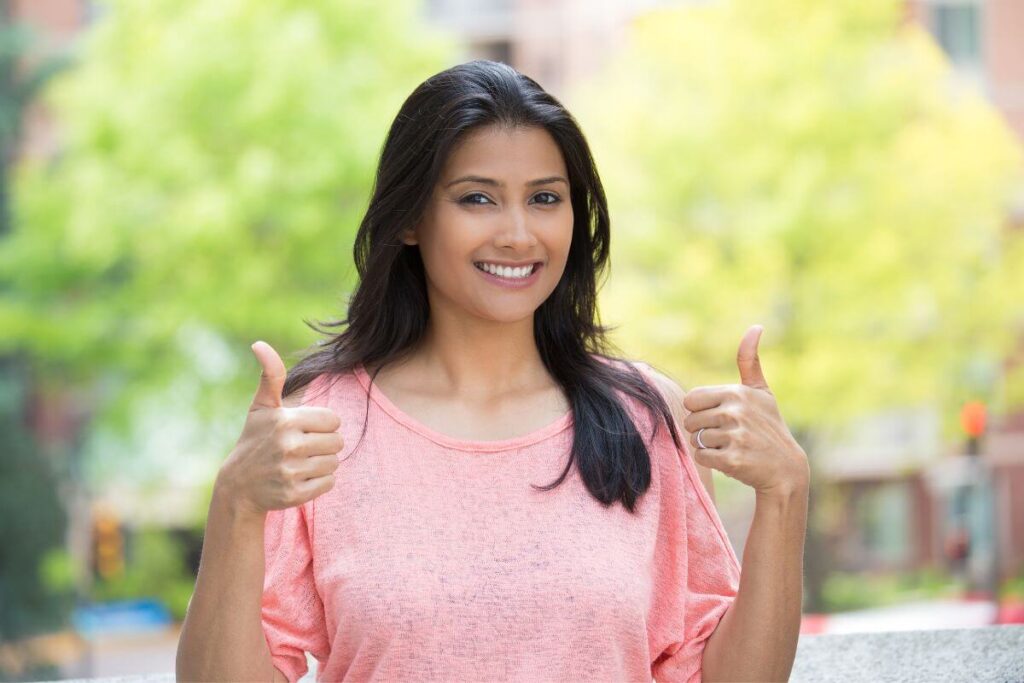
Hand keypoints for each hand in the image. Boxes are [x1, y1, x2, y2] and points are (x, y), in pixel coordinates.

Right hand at [216, 341, 343, 515]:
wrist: (238, 486)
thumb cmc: (255, 440)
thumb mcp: (261, 407)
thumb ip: (270, 375)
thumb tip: (259, 344)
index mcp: (285, 421)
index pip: (333, 420)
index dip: (322, 424)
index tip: (303, 429)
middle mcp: (289, 446)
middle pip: (338, 442)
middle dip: (324, 444)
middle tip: (303, 447)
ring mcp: (291, 472)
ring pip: (335, 463)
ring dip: (322, 463)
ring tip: (300, 462)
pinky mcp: (295, 494)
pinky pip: (330, 483)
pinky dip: (319, 482)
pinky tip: (299, 478)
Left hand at [682, 325, 808, 496]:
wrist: (786, 468)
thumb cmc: (768, 426)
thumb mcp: (761, 392)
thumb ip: (750, 360)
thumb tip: (756, 326)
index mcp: (737, 393)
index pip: (691, 399)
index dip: (700, 410)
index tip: (720, 416)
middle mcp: (736, 411)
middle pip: (690, 421)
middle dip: (703, 430)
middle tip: (727, 435)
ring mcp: (735, 435)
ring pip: (695, 439)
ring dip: (708, 446)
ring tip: (731, 446)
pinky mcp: (733, 459)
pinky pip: (702, 457)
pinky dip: (711, 461)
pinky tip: (731, 459)